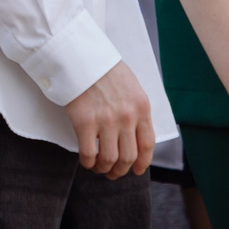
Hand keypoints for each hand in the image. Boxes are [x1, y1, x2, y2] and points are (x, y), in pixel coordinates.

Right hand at [65, 62, 155, 177]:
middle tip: (114, 172)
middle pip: (129, 157)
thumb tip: (136, 133)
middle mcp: (127, 117)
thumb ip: (136, 109)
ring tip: (99, 168)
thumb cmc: (104, 69)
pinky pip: (89, 154)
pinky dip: (88, 163)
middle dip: (121, 170)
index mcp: (141, 107)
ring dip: (104, 169)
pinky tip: (86, 161)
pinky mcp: (85, 123)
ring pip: (110, 159)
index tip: (137, 170)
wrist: (81, 56)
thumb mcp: (132, 86)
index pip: (147, 144)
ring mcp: (106, 121)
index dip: (143, 163)